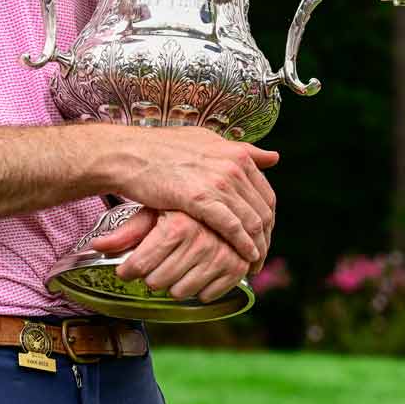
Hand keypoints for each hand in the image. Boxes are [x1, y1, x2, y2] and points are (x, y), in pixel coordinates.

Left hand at [93, 210, 255, 301]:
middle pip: (157, 282)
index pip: (140, 266)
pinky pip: (207, 296)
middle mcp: (201, 240)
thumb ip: (127, 233)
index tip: (127, 270)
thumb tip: (98, 246)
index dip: (129, 271)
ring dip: (173, 286)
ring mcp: (221, 254)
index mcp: (177, 225)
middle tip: (153, 268)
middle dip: (150, 278)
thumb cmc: (180, 206)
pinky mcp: (237, 266)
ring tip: (174, 270)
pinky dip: (198, 290)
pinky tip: (195, 274)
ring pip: (180, 292)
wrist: (220, 198)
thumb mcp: (151, 212)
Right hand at [105, 126, 276, 265]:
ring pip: (251, 221)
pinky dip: (242, 245)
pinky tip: (245, 257)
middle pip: (263, 210)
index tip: (265, 235)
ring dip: (257, 246)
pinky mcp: (200, 198)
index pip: (266, 193)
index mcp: (237, 153)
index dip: (269, 219)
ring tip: (255, 262)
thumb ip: (242, 150)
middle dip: (266, 237)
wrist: (130, 154)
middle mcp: (233, 166)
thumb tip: (274, 157)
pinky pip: (232, 227)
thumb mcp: (207, 141)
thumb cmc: (164, 149)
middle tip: (262, 254)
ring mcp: (218, 182)